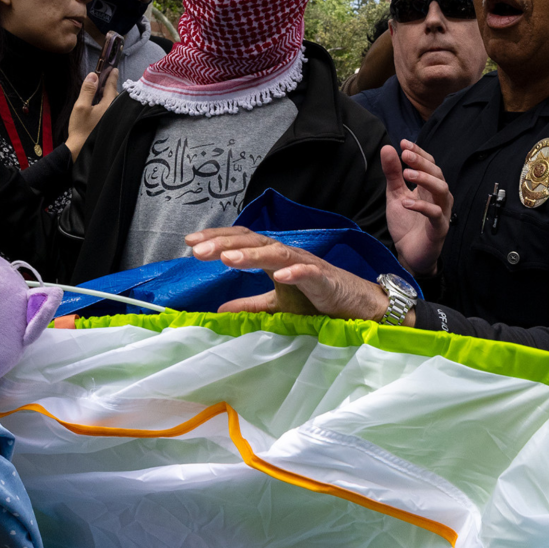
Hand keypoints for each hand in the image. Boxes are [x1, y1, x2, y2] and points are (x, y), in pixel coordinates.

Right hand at [65, 71, 120, 157]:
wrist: (81, 150)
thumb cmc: (81, 129)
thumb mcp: (81, 106)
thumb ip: (88, 90)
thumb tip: (93, 75)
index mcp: (110, 105)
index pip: (112, 86)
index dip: (112, 76)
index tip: (114, 68)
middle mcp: (115, 111)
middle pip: (115, 94)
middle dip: (110, 86)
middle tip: (103, 80)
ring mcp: (115, 119)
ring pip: (114, 103)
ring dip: (109, 96)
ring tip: (100, 92)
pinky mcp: (112, 125)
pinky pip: (112, 110)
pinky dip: (108, 105)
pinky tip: (100, 106)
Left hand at [185, 227, 403, 324]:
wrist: (358, 306)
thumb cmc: (318, 300)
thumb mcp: (277, 304)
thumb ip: (250, 304)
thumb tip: (219, 308)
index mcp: (274, 257)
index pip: (242, 240)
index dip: (217, 239)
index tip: (191, 243)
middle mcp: (287, 255)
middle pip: (253, 241)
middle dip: (225, 243)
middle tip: (198, 249)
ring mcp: (307, 265)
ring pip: (277, 253)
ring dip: (252, 254)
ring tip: (228, 259)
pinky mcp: (325, 280)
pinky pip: (308, 273)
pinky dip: (293, 273)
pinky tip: (278, 276)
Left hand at [383, 140, 450, 273]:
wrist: (409, 255)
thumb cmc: (406, 224)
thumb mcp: (395, 195)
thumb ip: (393, 174)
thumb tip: (387, 148)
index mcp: (429, 188)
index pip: (430, 164)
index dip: (419, 153)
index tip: (404, 143)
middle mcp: (439, 197)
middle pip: (437, 173)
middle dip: (422, 162)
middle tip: (405, 155)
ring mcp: (442, 213)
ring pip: (442, 190)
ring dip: (425, 179)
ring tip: (407, 174)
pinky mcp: (439, 229)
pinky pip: (436, 214)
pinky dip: (422, 206)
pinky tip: (407, 202)